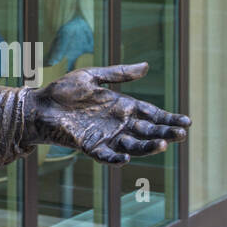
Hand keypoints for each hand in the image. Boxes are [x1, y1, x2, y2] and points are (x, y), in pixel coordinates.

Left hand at [23, 62, 188, 164]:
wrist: (39, 105)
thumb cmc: (63, 90)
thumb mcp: (92, 76)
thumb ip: (118, 74)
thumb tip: (146, 66)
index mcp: (121, 106)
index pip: (151, 114)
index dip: (168, 118)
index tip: (187, 121)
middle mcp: (118, 124)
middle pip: (148, 131)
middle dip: (165, 133)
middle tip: (181, 133)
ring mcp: (106, 137)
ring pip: (133, 146)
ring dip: (147, 147)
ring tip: (162, 143)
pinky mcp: (90, 147)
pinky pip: (106, 157)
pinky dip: (116, 159)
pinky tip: (126, 158)